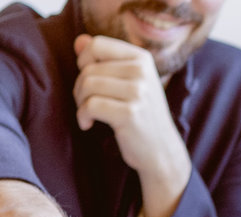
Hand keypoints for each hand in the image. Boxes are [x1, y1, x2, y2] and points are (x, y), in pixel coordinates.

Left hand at [73, 34, 190, 216]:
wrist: (161, 151)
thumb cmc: (140, 116)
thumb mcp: (127, 83)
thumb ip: (104, 60)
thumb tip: (79, 41)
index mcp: (142, 59)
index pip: (97, 44)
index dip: (84, 61)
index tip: (90, 80)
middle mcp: (142, 71)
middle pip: (88, 68)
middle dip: (80, 87)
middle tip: (87, 104)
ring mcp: (138, 92)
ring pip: (87, 85)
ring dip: (80, 102)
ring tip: (88, 113)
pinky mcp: (130, 113)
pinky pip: (91, 105)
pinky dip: (83, 116)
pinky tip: (88, 124)